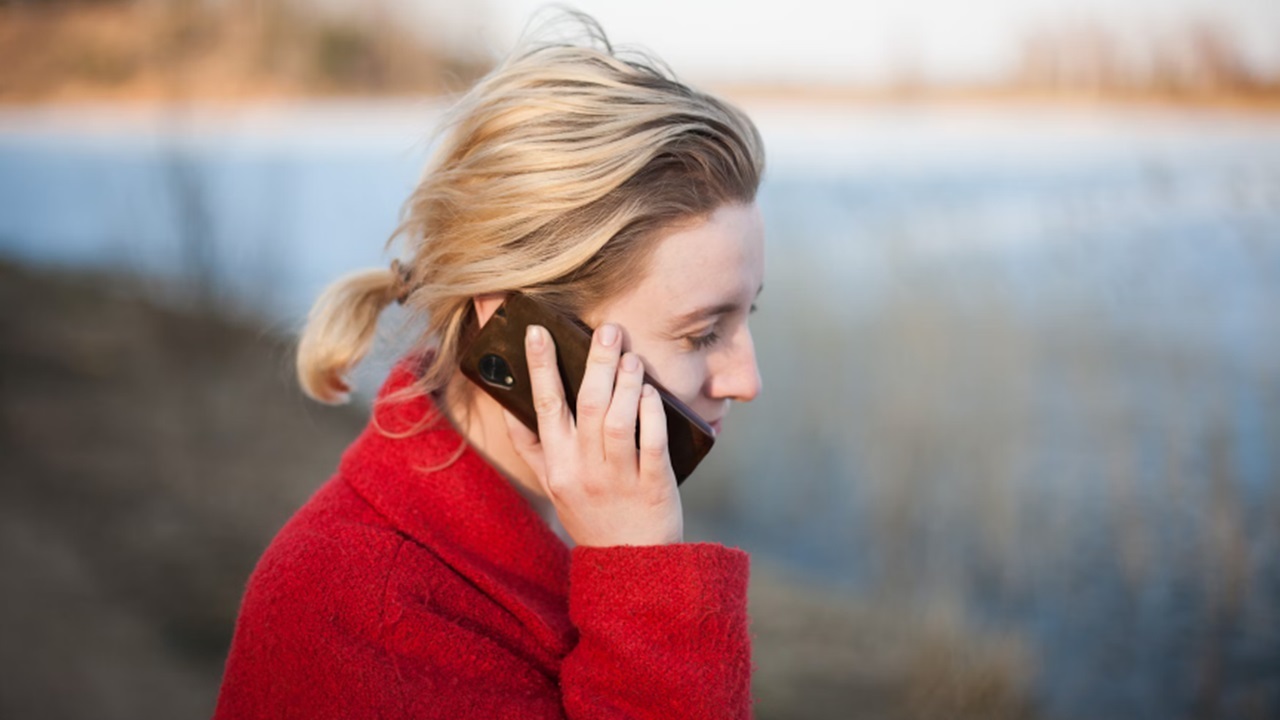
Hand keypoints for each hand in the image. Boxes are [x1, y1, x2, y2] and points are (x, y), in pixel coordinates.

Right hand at [501, 322, 682, 546]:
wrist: (630, 566)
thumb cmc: (591, 517)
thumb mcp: (553, 486)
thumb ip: (533, 448)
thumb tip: (510, 405)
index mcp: (556, 466)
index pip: (544, 406)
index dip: (540, 366)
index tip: (537, 331)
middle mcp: (583, 471)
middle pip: (586, 405)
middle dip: (595, 361)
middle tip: (607, 328)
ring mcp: (618, 480)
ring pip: (618, 420)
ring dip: (626, 383)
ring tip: (630, 357)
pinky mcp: (652, 487)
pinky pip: (652, 443)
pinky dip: (652, 413)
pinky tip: (651, 393)